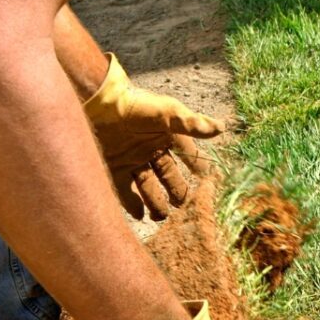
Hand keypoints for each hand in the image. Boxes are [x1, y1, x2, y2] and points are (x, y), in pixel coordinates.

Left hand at [84, 54, 223, 220]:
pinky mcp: (114, 169)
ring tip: (162, 216)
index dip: (198, 166)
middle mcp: (151, 150)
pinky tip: (141, 215)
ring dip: (157, 203)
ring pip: (149, 188)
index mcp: (166, 136)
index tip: (208, 180)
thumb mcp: (167, 113)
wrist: (98, 102)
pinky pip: (126, 192)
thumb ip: (191, 124)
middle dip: (178, 192)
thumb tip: (221, 128)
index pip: (188, 155)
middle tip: (185, 206)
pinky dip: (133, 205)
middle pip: (169, 177)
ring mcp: (132, 161)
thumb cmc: (135, 105)